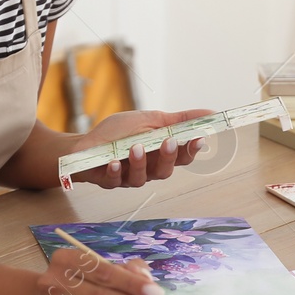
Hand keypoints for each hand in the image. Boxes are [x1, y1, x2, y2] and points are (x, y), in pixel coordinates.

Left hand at [70, 108, 212, 188]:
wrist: (84, 144)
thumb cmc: (118, 132)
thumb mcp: (149, 119)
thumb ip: (179, 120)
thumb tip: (210, 112)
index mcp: (160, 154)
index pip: (182, 157)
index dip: (191, 150)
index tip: (198, 138)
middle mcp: (148, 169)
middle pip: (166, 171)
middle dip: (168, 157)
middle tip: (167, 142)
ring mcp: (129, 177)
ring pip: (142, 178)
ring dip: (140, 162)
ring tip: (135, 147)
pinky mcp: (109, 181)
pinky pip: (115, 180)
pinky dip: (115, 171)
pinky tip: (112, 161)